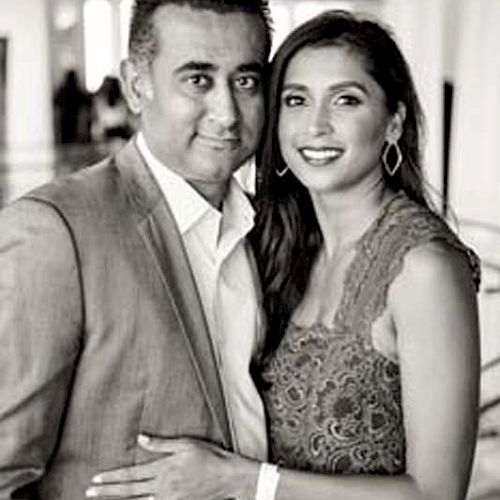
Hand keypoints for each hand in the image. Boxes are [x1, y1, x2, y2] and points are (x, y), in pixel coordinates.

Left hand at [85, 435, 258, 499]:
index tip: (96, 479)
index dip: (112, 477)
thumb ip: (161, 444)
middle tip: (89, 492)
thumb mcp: (186, 444)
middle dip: (108, 492)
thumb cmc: (209, 457)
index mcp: (163, 469)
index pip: (131, 474)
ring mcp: (169, 499)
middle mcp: (163, 487)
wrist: (229, 478)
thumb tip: (140, 438)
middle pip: (130, 491)